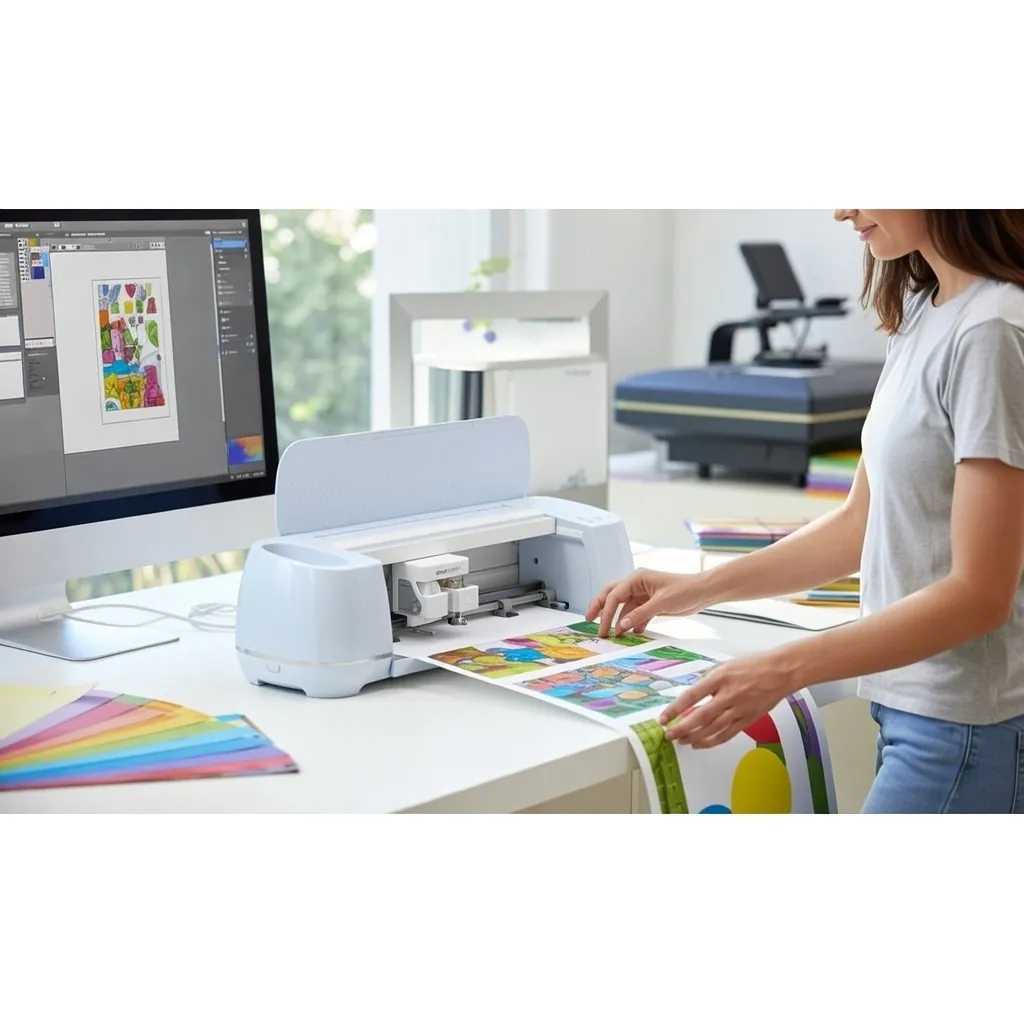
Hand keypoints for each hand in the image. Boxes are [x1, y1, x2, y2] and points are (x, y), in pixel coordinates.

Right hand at [585, 569, 711, 636]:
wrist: (703, 592)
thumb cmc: (685, 590)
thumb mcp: (661, 603)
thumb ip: (640, 614)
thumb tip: (622, 625)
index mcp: (637, 578)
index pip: (614, 595)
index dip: (606, 612)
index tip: (603, 628)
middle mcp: (637, 584)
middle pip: (612, 595)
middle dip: (600, 608)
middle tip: (590, 621)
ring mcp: (644, 594)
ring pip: (624, 607)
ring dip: (619, 620)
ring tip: (614, 634)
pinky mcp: (651, 604)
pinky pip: (636, 614)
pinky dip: (633, 623)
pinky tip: (633, 633)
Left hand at [657, 652, 795, 748]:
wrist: (781, 671)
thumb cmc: (754, 664)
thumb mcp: (725, 665)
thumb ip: (708, 680)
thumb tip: (693, 695)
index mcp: (720, 678)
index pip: (692, 696)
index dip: (675, 709)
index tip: (663, 718)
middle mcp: (729, 695)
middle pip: (701, 717)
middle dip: (682, 728)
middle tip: (669, 735)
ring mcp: (740, 709)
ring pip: (713, 729)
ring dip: (695, 737)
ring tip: (681, 741)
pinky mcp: (749, 719)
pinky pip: (727, 734)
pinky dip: (712, 741)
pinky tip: (701, 744)